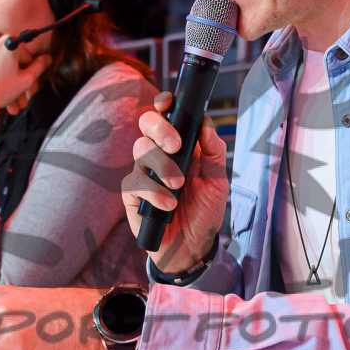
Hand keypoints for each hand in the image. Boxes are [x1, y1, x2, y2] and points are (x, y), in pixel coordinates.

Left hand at [0, 36, 51, 113]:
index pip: (24, 54)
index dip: (28, 69)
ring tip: (2, 94)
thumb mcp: (26, 80)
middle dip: (13, 76)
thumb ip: (39, 66)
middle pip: (7, 58)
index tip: (27, 78)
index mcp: (8, 43)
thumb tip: (46, 59)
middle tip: (16, 90)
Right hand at [121, 91, 228, 273]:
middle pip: (146, 124)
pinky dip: (154, 193)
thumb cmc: (204, 210)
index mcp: (179, 145)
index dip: (163, 104)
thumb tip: (205, 122)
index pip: (165, 115)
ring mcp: (143, 172)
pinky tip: (168, 205)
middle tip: (176, 146)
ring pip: (140, 150)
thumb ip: (213, 150)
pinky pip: (135, 182)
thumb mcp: (217, 180)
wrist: (193, 246)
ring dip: (162, 166)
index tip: (168, 103)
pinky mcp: (132, 194)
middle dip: (160, 129)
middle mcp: (158, 154)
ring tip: (178, 186)